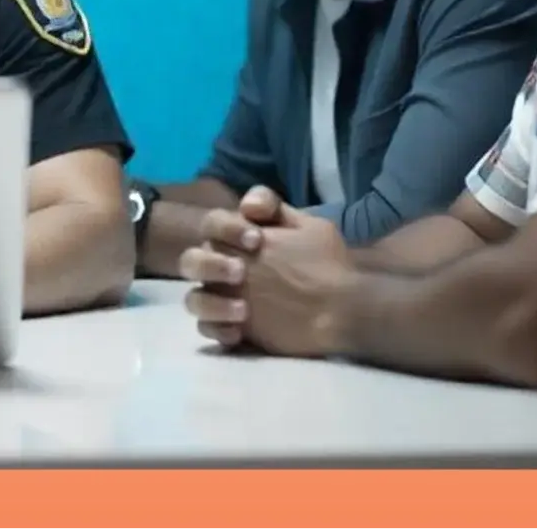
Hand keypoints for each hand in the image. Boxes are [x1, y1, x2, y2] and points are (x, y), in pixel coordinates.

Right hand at [181, 195, 353, 357]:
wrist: (345, 309)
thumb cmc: (324, 266)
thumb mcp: (310, 228)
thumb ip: (276, 210)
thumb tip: (247, 204)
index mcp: (237, 239)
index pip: (213, 224)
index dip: (227, 228)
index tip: (255, 240)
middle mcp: (224, 266)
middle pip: (191, 260)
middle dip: (210, 264)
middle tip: (240, 273)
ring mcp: (225, 299)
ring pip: (193, 298)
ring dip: (211, 302)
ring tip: (242, 310)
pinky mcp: (232, 328)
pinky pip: (207, 329)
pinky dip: (218, 329)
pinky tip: (239, 332)